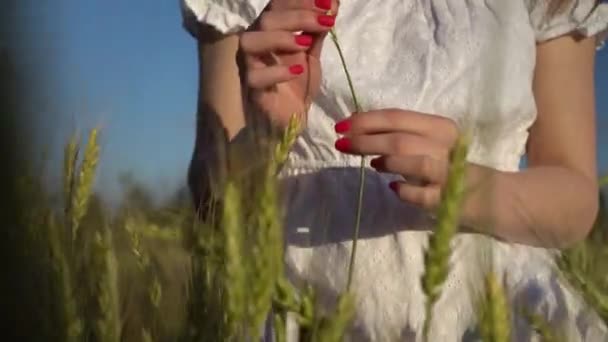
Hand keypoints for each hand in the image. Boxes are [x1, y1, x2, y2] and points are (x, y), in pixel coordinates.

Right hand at [238, 0, 338, 127]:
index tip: (328, 3)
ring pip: (251, 41)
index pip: (278, 5)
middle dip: (298, 16)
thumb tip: (333, 3)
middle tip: (326, 22)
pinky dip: (276, 71)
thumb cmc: (299, 81)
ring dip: (281, 38)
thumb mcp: (313, 51)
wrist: (294, 114)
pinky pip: (255, 76)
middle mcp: (255, 42)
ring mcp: (250, 65)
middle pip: (266, 19)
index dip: (301, 1)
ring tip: (307, 44)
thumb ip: (318, 29)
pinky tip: (297, 71)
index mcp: (270, 30)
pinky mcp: (252, 88)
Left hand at [333, 109, 459, 209]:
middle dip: (365, 140)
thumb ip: (397, 133)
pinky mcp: (449, 200)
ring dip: (388, 161)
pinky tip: (393, 187)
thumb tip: (356, 125)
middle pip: (400, 139)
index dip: (366, 120)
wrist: (492, 195)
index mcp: (439, 127)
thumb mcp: (428, 142)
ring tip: (371, 164)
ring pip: (416, 162)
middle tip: (341, 144)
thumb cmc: (449, 165)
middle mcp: (446, 146)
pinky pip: (424, 195)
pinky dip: (406, 190)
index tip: (341, 126)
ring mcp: (449, 173)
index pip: (397, 117)